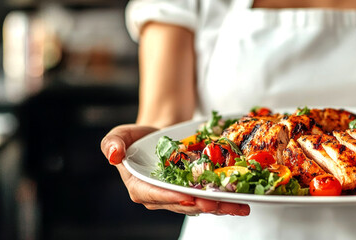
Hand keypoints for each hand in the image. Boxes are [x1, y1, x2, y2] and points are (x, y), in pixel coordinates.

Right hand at [101, 124, 249, 215]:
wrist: (160, 134)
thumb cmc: (138, 136)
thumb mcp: (120, 135)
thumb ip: (112, 143)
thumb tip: (113, 154)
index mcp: (140, 187)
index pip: (154, 196)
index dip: (171, 198)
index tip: (188, 198)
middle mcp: (160, 197)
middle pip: (181, 204)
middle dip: (200, 205)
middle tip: (217, 202)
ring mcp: (179, 197)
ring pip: (200, 205)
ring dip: (219, 207)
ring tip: (237, 206)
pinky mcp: (195, 193)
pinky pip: (210, 198)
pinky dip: (226, 200)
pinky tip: (242, 201)